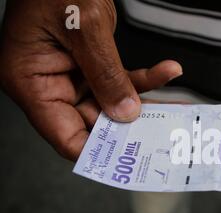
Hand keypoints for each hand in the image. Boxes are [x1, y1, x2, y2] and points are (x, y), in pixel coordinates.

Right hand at [0, 0, 182, 160]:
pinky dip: (143, 77)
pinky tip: (167, 70)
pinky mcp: (89, 64)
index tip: (128, 159)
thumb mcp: (85, 28)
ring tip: (173, 107)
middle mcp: (48, 83)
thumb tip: (125, 113)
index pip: (64, 136)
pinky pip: (118, 79)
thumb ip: (105, 74)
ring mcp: (69, 74)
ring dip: (142, 100)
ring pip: (110, 102)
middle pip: (91, 122)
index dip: (96, 151)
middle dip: (127, 126)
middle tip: (160, 133)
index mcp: (31, 81)